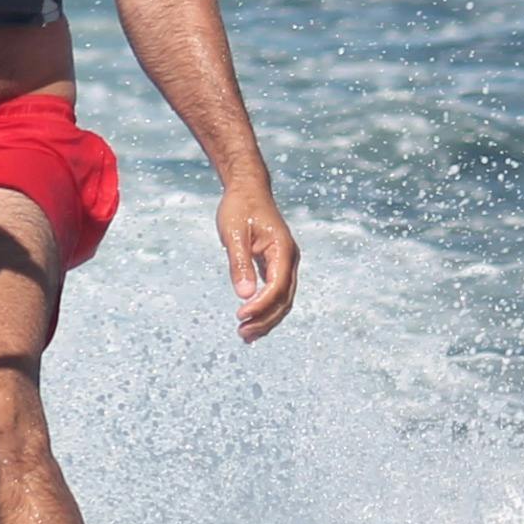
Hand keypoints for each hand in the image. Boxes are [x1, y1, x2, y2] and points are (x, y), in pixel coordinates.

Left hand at [216, 180, 298, 341]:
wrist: (247, 189)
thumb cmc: (239, 207)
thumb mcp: (234, 233)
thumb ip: (239, 263)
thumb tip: (244, 295)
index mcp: (283, 250)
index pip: (277, 287)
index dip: (261, 305)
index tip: (241, 316)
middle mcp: (290, 259)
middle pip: (284, 299)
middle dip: (265, 319)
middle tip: (242, 334)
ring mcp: (285, 263)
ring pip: (283, 300)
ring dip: (266, 319)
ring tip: (245, 335)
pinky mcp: (277, 265)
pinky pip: (276, 293)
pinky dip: (266, 309)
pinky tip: (251, 320)